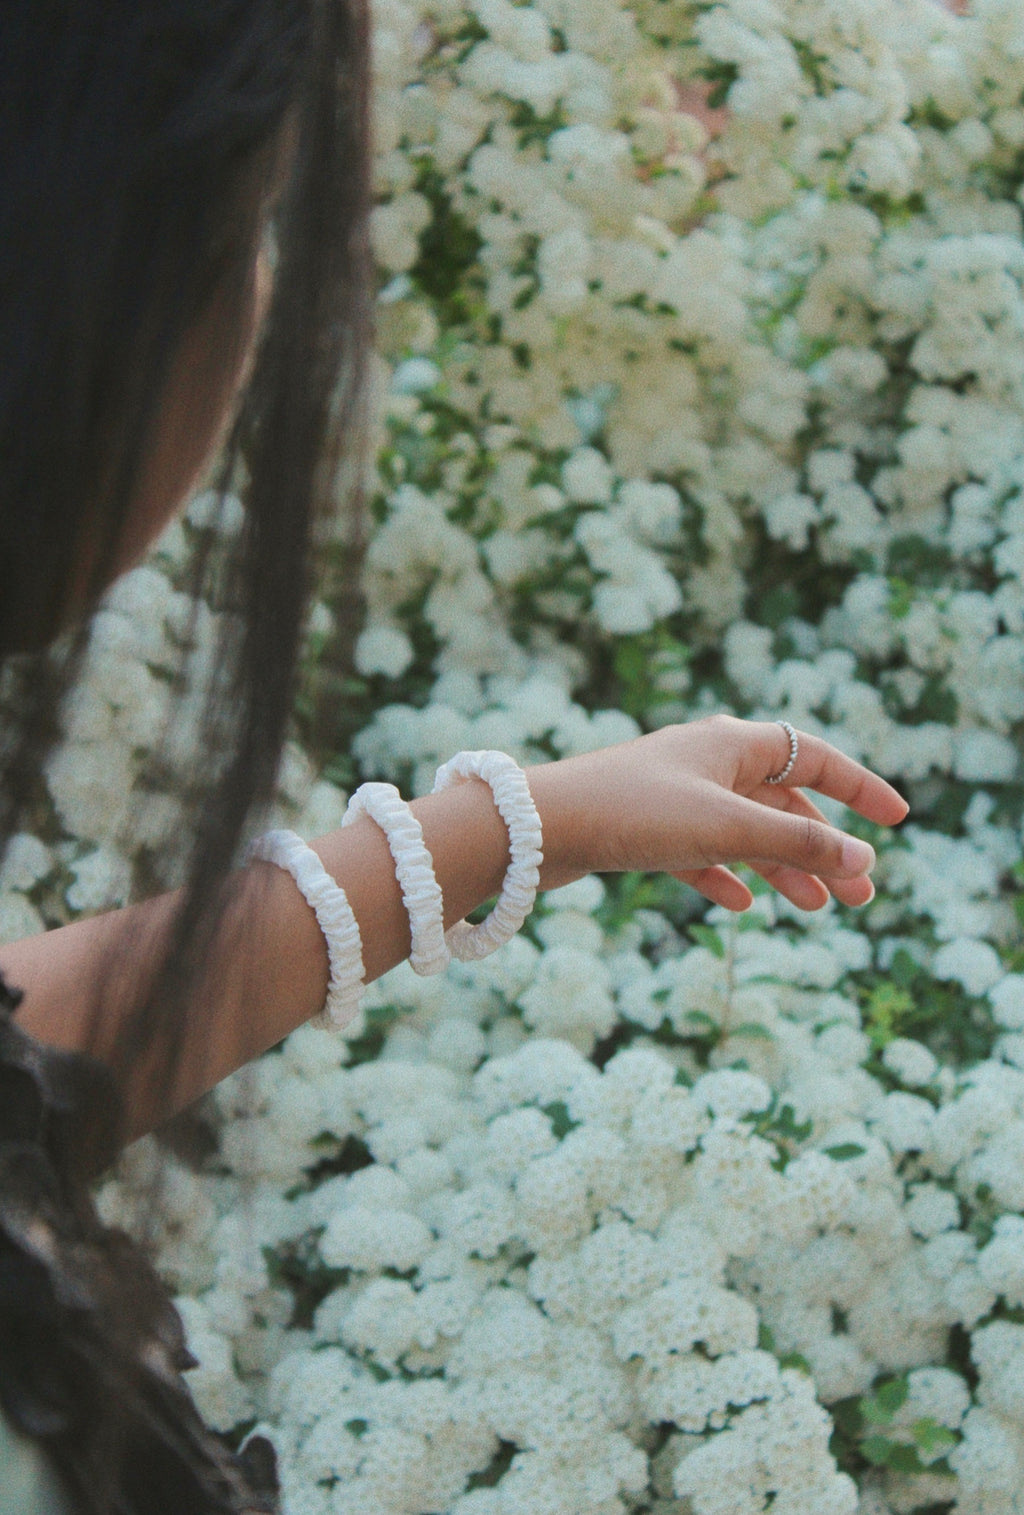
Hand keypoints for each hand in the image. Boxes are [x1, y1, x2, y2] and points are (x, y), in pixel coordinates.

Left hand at [528, 714, 908, 910]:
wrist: (534, 829)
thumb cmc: (631, 812)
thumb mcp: (725, 827)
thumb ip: (796, 845)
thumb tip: (864, 860)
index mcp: (732, 743)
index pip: (814, 757)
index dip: (859, 787)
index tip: (898, 820)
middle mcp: (706, 762)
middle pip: (783, 804)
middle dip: (824, 848)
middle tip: (863, 897)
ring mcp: (674, 796)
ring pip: (745, 833)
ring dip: (783, 870)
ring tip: (817, 910)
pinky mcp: (643, 830)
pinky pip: (700, 852)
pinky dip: (725, 876)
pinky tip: (738, 906)